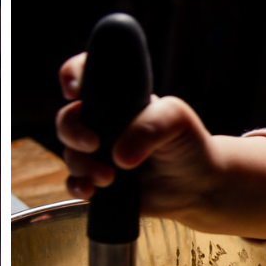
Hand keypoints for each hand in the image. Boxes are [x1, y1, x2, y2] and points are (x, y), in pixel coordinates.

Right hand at [56, 53, 265, 238]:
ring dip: (83, 166)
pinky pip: (74, 183)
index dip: (72, 74)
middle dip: (72, 130)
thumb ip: (148, 127)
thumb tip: (119, 157)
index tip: (74, 90)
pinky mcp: (98, 181)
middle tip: (94, 144)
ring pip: (71, 154)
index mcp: (117, 100)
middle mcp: (103, 125)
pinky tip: (91, 191)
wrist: (197, 186)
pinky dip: (78, 187)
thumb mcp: (175, 120)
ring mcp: (98, 154)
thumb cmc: (186, 144)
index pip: (86, 74)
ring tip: (109, 178)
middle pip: (67, 119)